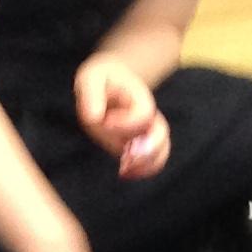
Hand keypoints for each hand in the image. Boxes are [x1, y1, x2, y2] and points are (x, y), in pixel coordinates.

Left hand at [75, 53, 169, 177]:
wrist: (109, 82)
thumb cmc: (99, 79)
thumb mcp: (91, 78)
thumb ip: (90, 94)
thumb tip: (94, 118)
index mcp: (139, 97)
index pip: (143, 114)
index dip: (127, 122)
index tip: (105, 121)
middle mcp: (146, 116)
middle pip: (160, 134)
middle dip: (146, 150)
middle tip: (125, 159)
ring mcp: (144, 132)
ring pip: (160, 151)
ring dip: (145, 164)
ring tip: (124, 171)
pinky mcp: (137, 145)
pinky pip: (151, 161)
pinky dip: (143, 170)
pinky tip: (124, 174)